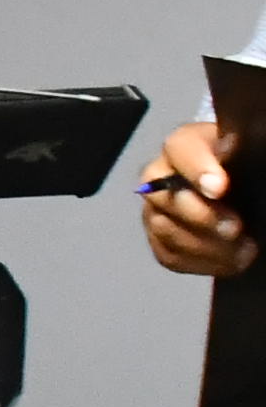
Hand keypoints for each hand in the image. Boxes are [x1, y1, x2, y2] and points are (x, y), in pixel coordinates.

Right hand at [146, 118, 255, 277]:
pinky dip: (201, 262)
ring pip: (164, 228)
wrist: (243, 190)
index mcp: (187, 144)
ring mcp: (156, 209)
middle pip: (162, 195)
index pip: (179, 149)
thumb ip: (242, 151)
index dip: (196, 169)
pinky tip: (231, 261)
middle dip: (201, 216)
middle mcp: (161, 174)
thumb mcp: (250, 154)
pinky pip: (169, 255)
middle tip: (235, 228)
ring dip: (205, 245)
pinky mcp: (158, 238)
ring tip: (244, 250)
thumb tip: (232, 146)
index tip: (219, 188)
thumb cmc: (247, 168)